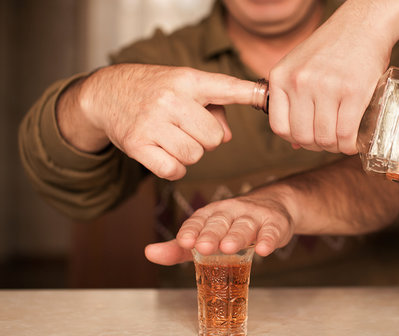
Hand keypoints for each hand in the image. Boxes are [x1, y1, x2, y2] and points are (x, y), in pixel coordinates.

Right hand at [58, 64, 259, 179]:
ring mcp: (152, 123)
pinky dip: (174, 168)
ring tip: (174, 138)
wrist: (107, 93)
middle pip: (214, 138)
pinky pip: (174, 170)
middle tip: (189, 129)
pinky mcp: (137, 145)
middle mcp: (170, 100)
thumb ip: (215, 109)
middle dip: (207, 140)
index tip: (269, 97)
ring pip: (195, 156)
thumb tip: (227, 138)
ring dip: (190, 154)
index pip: (226, 87)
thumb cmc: (157, 91)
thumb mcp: (186, 87)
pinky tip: (164, 153)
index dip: (251, 93)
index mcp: (188, 81)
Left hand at [144, 191, 294, 264]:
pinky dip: (267, 240)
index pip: (199, 220)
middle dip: (211, 234)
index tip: (184, 241)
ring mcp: (254, 217)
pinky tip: (263, 249)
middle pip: (220, 222)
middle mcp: (231, 211)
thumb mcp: (206, 236)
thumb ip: (179, 248)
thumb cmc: (234, 226)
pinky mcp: (275, 224)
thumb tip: (149, 253)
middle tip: (203, 247)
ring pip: (244, 226)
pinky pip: (271, 231)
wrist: (275, 209)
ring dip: (236, 236)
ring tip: (228, 248)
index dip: (192, 230)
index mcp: (212, 213)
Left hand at [267, 2, 392, 153]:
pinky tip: (353, 141)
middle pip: (303, 137)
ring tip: (342, 139)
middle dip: (317, 146)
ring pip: (325, 138)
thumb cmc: (331, 48)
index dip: (295, 140)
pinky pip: (346, 133)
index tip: (308, 138)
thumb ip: (292, 101)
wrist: (362, 25)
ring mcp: (326, 87)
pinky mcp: (353, 92)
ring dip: (335, 147)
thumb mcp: (299, 67)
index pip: (279, 127)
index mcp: (281, 77)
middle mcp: (299, 82)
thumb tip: (294, 144)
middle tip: (329, 141)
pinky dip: (350, 145)